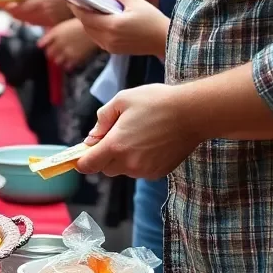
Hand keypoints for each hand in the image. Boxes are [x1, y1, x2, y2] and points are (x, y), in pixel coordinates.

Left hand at [38, 18, 99, 70]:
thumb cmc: (83, 23)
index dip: (43, 45)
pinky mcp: (75, 58)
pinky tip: (71, 62)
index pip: (43, 43)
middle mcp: (59, 43)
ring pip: (57, 61)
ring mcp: (67, 51)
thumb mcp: (67, 24)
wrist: (96, 28)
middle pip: (49, 53)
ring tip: (63, 58)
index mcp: (55, 33)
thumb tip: (52, 35)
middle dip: (51, 53)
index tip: (43, 46)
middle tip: (54, 53)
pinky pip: (67, 66)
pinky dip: (68, 65)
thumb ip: (58, 31)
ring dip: (59, 59)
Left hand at [67, 0, 169, 56]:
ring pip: (90, 31)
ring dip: (87, 20)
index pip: (85, 15)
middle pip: (85, 24)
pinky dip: (94, 27)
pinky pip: (97, 37)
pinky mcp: (114, 51)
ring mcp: (111, 47)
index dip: (75, 5)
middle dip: (80, 11)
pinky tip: (98, 18)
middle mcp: (109, 39)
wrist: (166, 41)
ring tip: (86, 6)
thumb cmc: (151, 18)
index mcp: (112, 26)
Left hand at [76, 84, 201, 179]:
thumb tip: (91, 137)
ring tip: (135, 134)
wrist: (191, 113)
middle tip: (113, 134)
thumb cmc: (155, 102)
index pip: (88, 165)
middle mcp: (129, 163)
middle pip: (105, 168)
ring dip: (122, 158)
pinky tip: (148, 142)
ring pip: (123, 170)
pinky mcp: (159, 173)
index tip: (81, 152)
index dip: (81, 160)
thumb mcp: (122, 100)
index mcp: (116, 145)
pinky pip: (139, 170)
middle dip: (103, 155)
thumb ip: (102, 119)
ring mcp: (145, 170)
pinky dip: (137, 160)